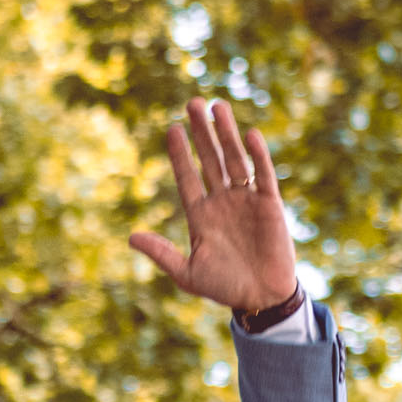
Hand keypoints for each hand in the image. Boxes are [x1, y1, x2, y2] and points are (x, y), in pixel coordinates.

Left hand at [128, 96, 298, 316]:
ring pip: (234, 160)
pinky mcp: (270, 204)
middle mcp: (222, 202)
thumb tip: (131, 237)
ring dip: (226, 134)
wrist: (260, 298)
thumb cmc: (223, 288)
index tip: (172, 129)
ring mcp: (245, 201)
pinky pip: (263, 175)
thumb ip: (162, 254)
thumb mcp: (187, 273)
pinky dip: (258, 155)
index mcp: (200, 216)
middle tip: (193, 103)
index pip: (187, 178)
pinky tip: (250, 134)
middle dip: (202, 132)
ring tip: (217, 106)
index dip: (180, 154)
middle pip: (210, 160)